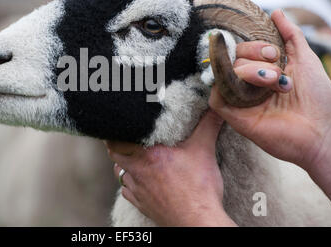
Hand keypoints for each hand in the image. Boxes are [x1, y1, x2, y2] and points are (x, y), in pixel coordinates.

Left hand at [106, 111, 235, 226]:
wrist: (197, 221)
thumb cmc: (198, 188)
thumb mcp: (204, 150)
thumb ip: (208, 125)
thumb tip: (216, 108)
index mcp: (147, 154)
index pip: (117, 140)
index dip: (114, 131)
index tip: (119, 123)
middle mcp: (137, 171)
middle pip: (114, 154)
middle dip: (117, 144)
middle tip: (125, 136)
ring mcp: (138, 189)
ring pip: (120, 173)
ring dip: (123, 164)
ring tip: (132, 156)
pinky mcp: (142, 204)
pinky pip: (127, 191)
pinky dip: (130, 183)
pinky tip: (139, 180)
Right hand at [209, 9, 330, 204]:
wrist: (324, 129)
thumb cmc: (319, 97)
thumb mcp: (304, 58)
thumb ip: (290, 34)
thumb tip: (275, 12)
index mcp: (262, 71)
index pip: (242, 50)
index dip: (254, 46)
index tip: (275, 53)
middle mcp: (248, 85)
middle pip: (233, 59)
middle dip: (255, 60)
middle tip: (277, 72)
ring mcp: (239, 100)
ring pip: (225, 74)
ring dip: (250, 72)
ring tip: (275, 83)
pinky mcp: (233, 117)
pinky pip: (216, 96)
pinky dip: (227, 85)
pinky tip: (249, 85)